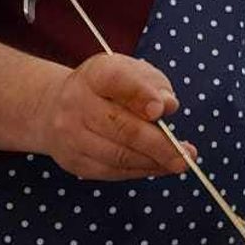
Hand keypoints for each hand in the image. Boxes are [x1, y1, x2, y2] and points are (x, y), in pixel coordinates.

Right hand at [34, 52, 193, 180]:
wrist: (57, 107)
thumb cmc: (108, 88)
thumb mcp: (130, 73)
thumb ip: (153, 85)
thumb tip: (167, 106)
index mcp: (95, 75)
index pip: (117, 81)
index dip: (140, 96)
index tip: (161, 110)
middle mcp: (76, 104)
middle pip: (122, 128)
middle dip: (159, 144)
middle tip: (187, 154)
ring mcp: (71, 135)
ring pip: (119, 155)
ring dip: (154, 162)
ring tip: (178, 162)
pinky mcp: (74, 161)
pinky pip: (113, 171)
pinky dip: (140, 171)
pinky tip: (159, 167)